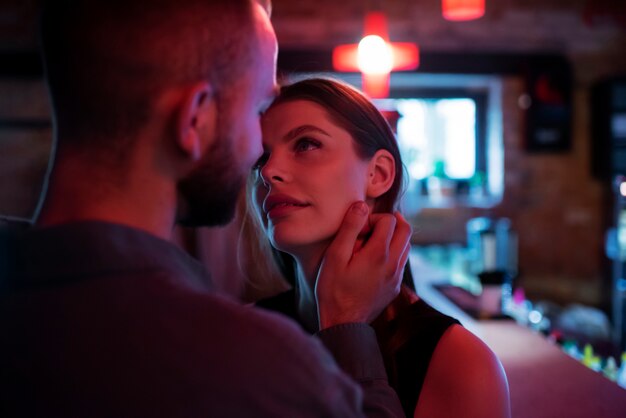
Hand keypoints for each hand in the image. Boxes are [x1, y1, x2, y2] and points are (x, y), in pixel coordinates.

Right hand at [315, 201, 411, 328]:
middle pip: (406, 230)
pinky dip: (393, 253)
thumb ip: (350, 228)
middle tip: (372, 225)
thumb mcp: (335, 256)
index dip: (374, 217)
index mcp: (379, 254)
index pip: (390, 220)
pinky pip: (401, 262)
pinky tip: (373, 260)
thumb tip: (361, 206)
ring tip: (372, 241)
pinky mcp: (395, 288)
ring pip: (406, 246)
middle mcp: (393, 264)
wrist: (343, 324)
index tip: (360, 227)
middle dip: (391, 222)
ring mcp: (396, 278)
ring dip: (393, 237)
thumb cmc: (333, 289)